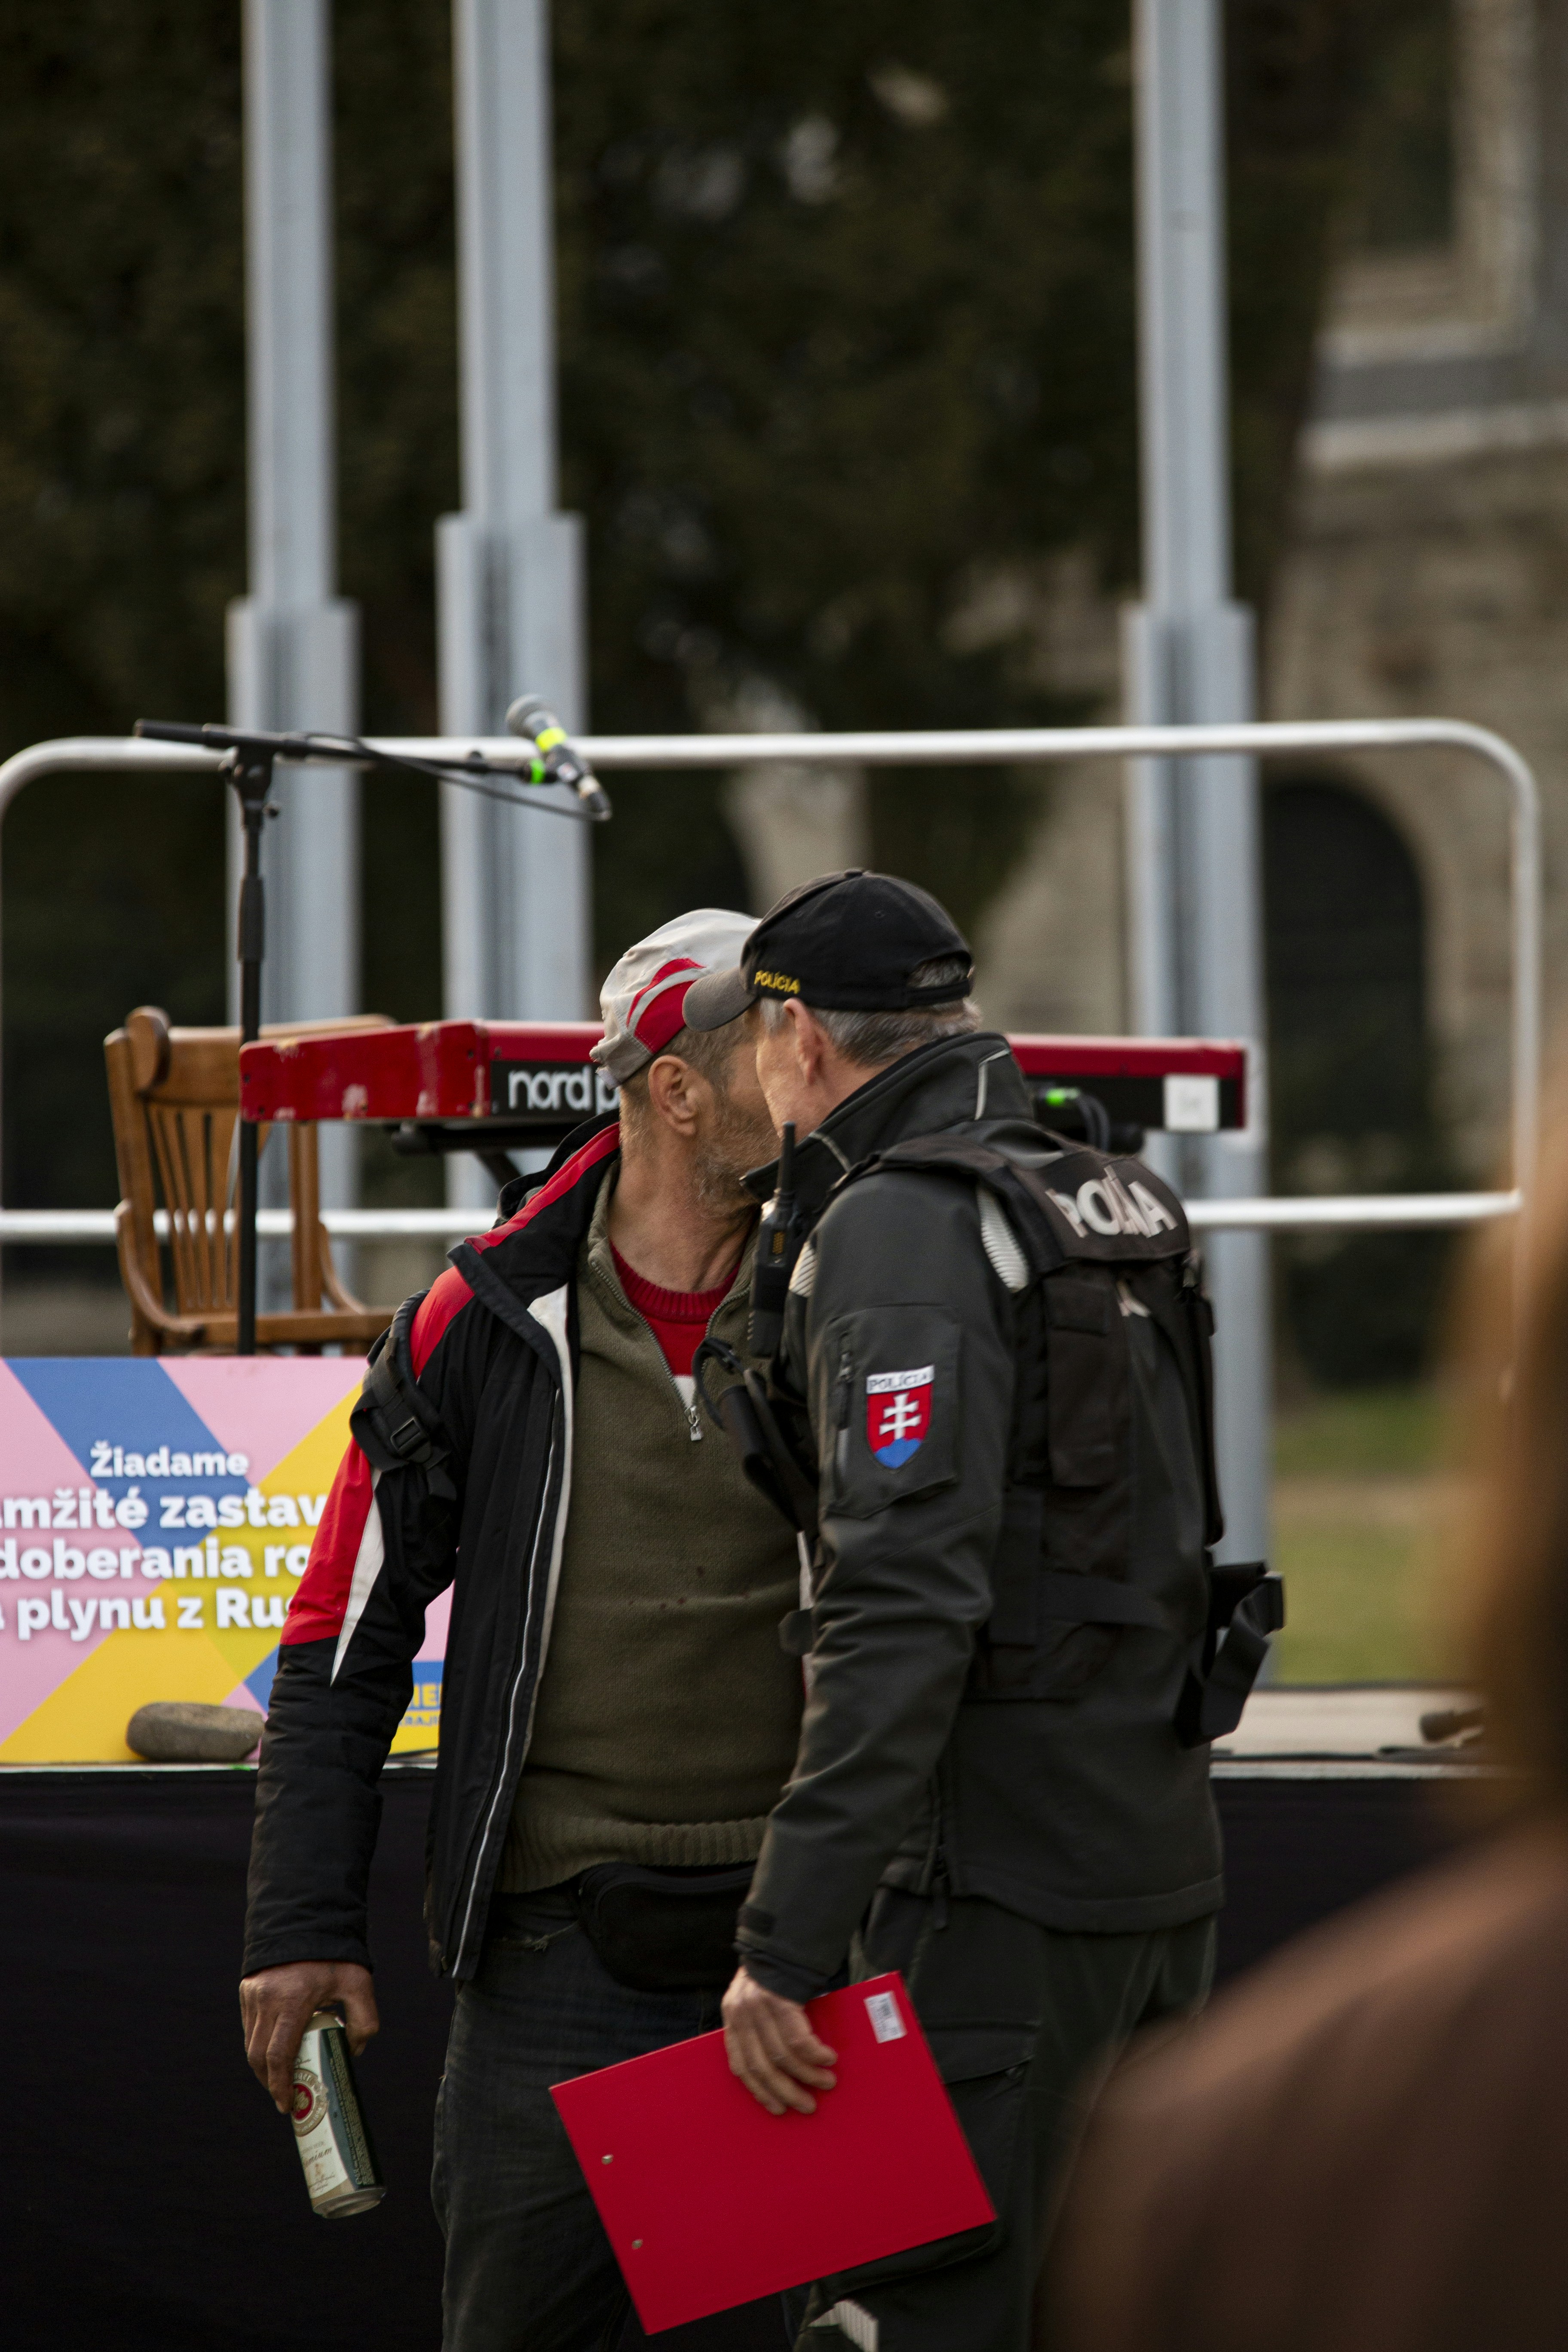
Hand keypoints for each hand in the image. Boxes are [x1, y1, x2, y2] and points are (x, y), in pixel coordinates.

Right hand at [239, 1960, 378, 2112]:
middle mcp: (267, 1999)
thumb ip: (364, 2020)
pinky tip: (274, 2051)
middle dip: (270, 2083)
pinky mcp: (247, 1989)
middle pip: (258, 2056)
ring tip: (281, 2079)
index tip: (286, 2104)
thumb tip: (353, 2051)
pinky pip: (249, 2026)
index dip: (280, 2085)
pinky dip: (258, 2044)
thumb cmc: (336, 1954)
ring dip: (262, 2066)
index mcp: (293, 2000)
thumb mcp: (359, 1983)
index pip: (278, 2055)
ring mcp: (253, 1994)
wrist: (308, 1917)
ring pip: (250, 2042)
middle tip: (285, 2098)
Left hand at [722, 1965, 836, 2115]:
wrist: (784, 1933)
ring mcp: (758, 2005)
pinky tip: (828, 2058)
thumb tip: (783, 2070)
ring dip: (807, 2075)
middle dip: (786, 2091)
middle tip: (807, 2106)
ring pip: (781, 2056)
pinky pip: (798, 2037)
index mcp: (732, 2016)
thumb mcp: (758, 2001)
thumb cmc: (776, 1972)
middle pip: (761, 2066)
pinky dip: (815, 2054)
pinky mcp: (779, 1998)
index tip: (777, 2109)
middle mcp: (740, 2012)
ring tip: (826, 2083)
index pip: (740, 2065)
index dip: (759, 2090)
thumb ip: (763, 2029)